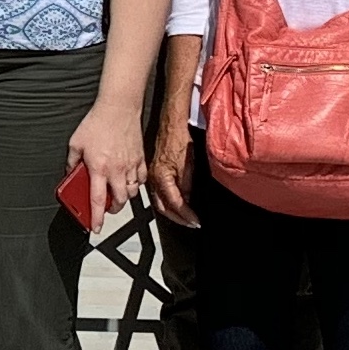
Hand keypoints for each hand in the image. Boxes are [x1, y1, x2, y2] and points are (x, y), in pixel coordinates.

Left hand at [68, 101, 147, 226]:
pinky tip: (128, 179)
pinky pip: (141, 179)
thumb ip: (71, 162)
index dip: (96, 217)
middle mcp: (117, 170)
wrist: (118, 107)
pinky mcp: (140, 159)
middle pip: (119, 201)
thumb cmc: (97, 123)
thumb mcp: (75, 143)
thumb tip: (70, 174)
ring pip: (132, 193)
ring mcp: (131, 165)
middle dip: (113, 209)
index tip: (95, 227)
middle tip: (106, 207)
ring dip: (124, 196)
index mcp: (98, 168)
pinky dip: (136, 184)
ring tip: (116, 192)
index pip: (97, 200)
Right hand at [146, 114, 197, 228]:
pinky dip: (169, 203)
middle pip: (163, 208)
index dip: (186, 215)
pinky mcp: (155, 173)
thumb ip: (186, 185)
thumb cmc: (179, 139)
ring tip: (185, 218)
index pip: (175, 203)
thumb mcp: (188, 164)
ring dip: (172, 212)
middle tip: (191, 224)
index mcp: (161, 178)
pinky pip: (159, 194)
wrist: (171, 125)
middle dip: (178, 218)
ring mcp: (152, 177)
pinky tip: (176, 204)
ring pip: (160, 202)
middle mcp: (153, 179)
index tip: (196, 221)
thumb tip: (187, 200)